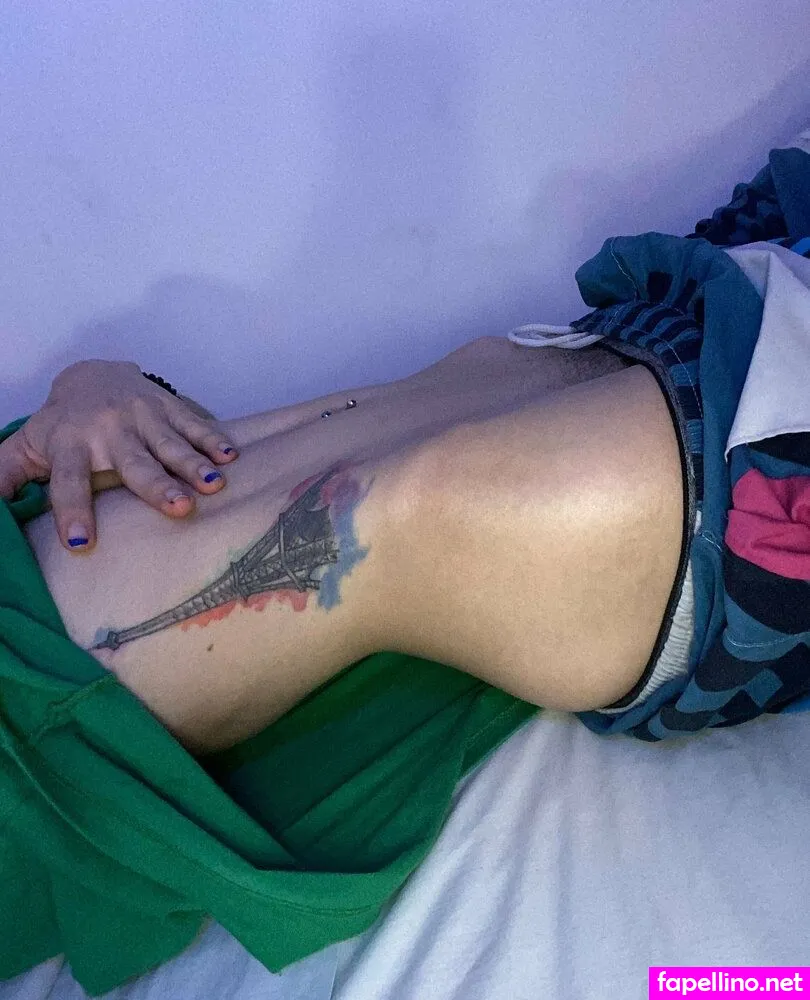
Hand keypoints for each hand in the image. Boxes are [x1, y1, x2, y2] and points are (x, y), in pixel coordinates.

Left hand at [0, 359, 238, 551]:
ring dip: (193, 464)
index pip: (68, 481)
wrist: (91, 374)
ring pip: (169, 443)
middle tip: (179, 509)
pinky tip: (231, 456)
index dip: (73, 510)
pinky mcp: (166, 406)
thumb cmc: (60, 426)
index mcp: (70, 445)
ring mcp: (141, 416)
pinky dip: (213, 439)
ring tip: (214, 484)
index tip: (80, 543)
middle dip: (157, 486)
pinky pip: (192, 424)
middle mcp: (107, 431)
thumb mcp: (27, 449)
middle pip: (133, 462)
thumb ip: (5, 476)